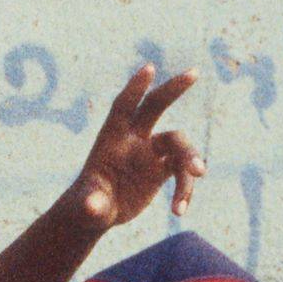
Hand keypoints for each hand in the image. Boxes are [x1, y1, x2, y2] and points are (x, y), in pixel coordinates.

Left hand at [71, 66, 203, 230]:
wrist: (98, 213)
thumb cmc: (88, 204)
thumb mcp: (87, 205)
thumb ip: (91, 203)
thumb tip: (91, 207)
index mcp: (112, 138)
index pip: (123, 106)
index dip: (135, 87)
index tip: (149, 68)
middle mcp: (134, 139)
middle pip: (155, 106)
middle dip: (174, 88)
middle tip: (195, 72)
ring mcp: (150, 152)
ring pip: (178, 145)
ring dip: (190, 161)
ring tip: (194, 182)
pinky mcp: (162, 170)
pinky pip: (182, 172)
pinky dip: (185, 190)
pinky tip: (179, 211)